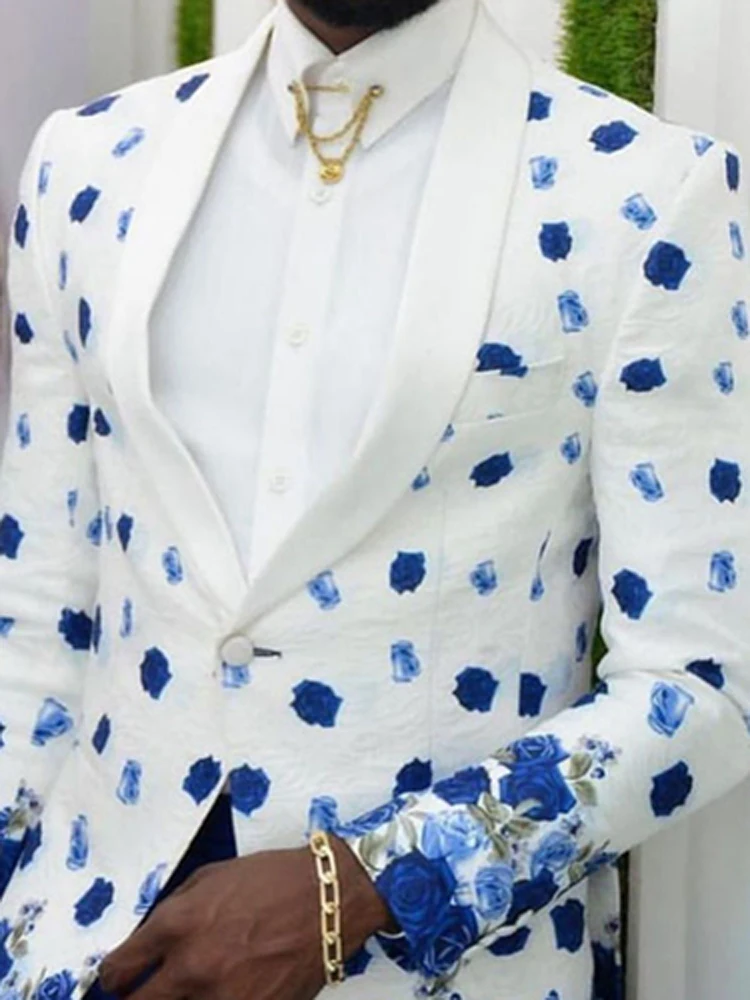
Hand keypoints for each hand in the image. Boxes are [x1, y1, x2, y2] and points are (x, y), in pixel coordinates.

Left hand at [99, 837, 392, 999]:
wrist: (329, 899)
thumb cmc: (271, 878)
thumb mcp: (213, 876)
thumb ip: (177, 907)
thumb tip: (150, 937)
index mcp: (179, 925)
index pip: (120, 967)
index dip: (113, 975)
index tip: (118, 977)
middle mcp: (192, 967)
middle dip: (134, 998)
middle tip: (141, 992)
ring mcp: (222, 998)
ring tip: (185, 991)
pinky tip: (220, 992)